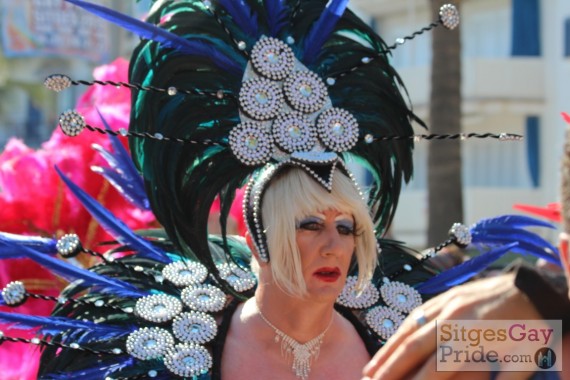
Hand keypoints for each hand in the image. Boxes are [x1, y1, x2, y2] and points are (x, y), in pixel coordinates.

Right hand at [362, 274, 543, 379]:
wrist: (535, 288)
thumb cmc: (532, 330)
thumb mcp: (523, 364)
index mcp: (473, 340)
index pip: (434, 369)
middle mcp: (453, 321)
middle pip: (413, 348)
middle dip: (389, 368)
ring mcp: (447, 305)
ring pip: (409, 329)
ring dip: (387, 350)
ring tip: (370, 369)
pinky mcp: (447, 296)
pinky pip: (416, 315)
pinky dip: (400, 331)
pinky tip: (391, 343)